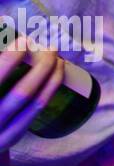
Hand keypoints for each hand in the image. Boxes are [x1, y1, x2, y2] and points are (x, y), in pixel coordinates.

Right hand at [1, 36, 64, 153]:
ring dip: (49, 76)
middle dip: (39, 68)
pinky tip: (57, 72)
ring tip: (56, 56)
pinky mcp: (11, 136)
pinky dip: (49, 88)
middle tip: (50, 48)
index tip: (24, 41)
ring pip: (32, 102)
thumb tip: (4, 29)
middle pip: (20, 94)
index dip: (9, 61)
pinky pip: (36, 109)